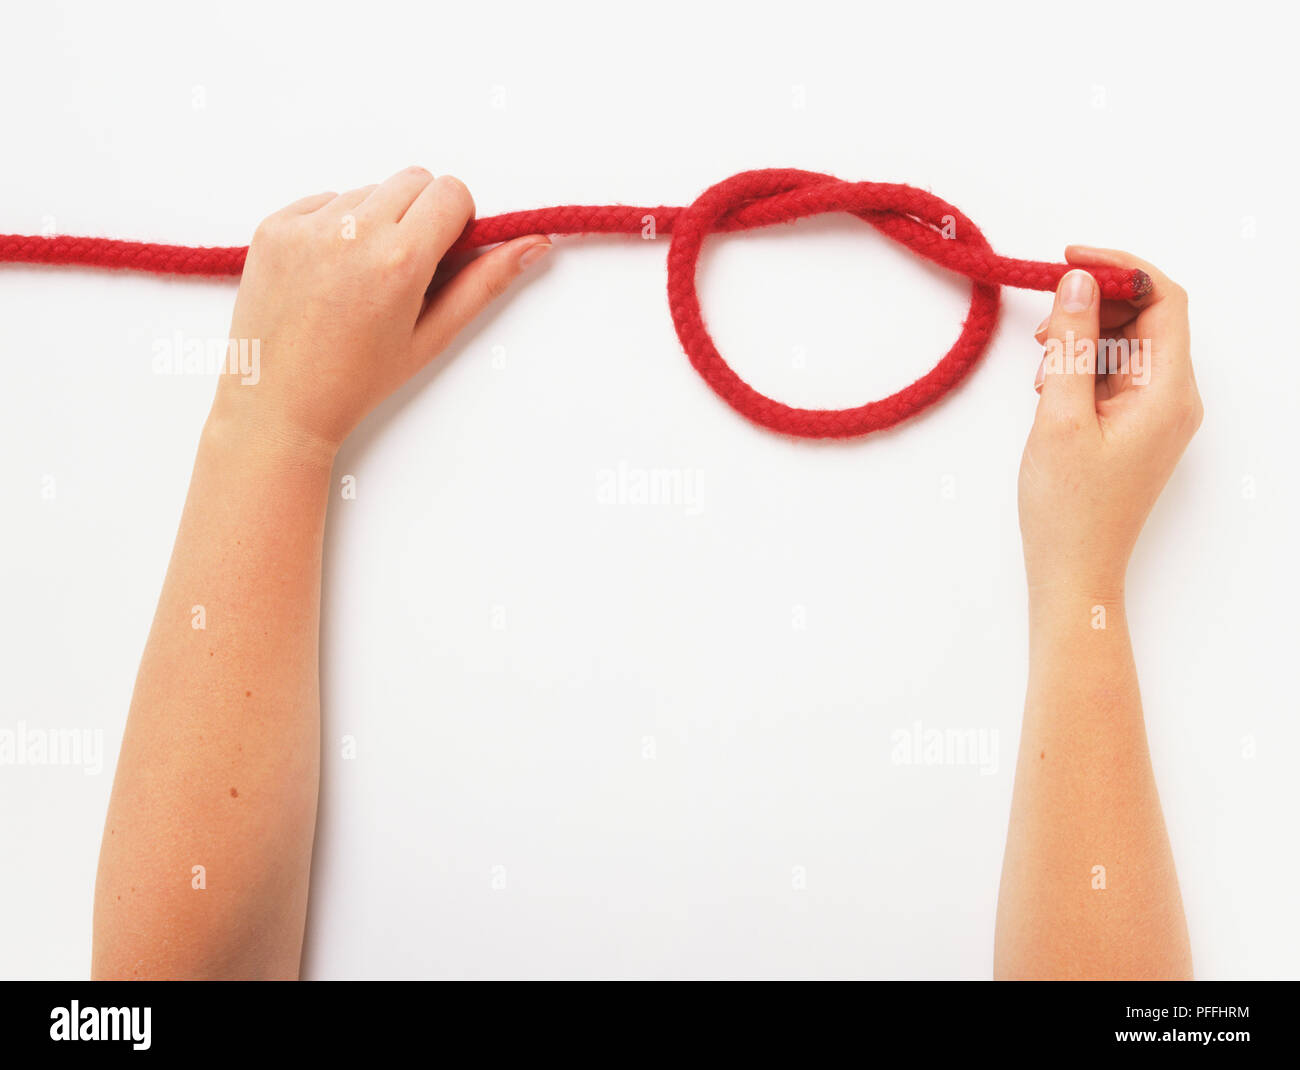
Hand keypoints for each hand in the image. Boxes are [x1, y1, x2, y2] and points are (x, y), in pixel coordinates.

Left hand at [211, 167, 549, 451]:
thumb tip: (533, 244)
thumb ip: (485, 283)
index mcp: (400, 260)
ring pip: (368, 190)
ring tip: (361, 279)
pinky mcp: (275, 226)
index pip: (451, 192)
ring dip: (376, 220)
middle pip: (414, 179)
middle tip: (408, 269)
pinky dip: (334, 226)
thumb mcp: (432, 336)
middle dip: (422, 214)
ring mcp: (306, 226)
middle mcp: (352, 232)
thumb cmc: (358, 380)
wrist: (278, 402)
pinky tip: (328, 275)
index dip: (457, 220)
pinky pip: (323, 201)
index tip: (445, 253)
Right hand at [1019, 247, 1201, 599]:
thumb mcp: (1061, 416)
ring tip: (1042, 373)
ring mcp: (1158, 414)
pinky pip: (1117, 376)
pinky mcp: (1137, 428)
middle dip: (1095, 307)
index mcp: (1169, 391)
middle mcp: (1175, 397)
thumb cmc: (1068, 507)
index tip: (1069, 259)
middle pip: (1148, 318)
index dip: (1120, 268)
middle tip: (1043, 326)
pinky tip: (1052, 392)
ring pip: (1128, 346)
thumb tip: (1078, 281)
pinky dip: (1084, 369)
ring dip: (1084, 341)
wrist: (1075, 571)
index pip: (1164, 299)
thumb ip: (1072, 343)